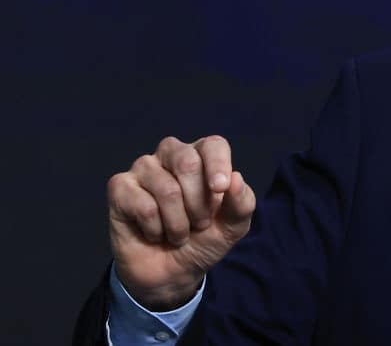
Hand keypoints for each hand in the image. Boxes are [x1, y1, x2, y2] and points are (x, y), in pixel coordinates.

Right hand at [107, 135, 255, 309]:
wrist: (172, 273)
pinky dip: (155, 229)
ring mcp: (144, 169)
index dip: (218, 165)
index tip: (220, 189)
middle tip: (200, 224)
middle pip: (188, 162)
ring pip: (167, 189)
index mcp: (202, 156)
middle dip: (199, 203)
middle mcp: (171, 155)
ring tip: (178, 233)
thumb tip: (236, 178)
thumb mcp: (233, 227)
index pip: (213, 145)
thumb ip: (242, 203)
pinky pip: (143, 206)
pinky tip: (154, 233)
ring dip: (178, 224)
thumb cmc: (204, 240)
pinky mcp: (120, 187)